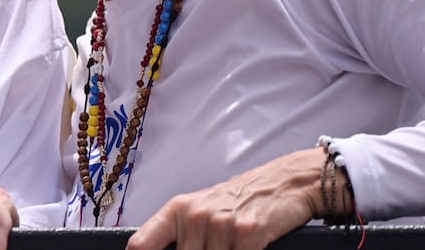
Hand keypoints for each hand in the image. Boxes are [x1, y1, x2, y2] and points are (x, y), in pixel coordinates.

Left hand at [127, 148, 325, 249]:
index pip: (140, 245)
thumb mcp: (202, 210)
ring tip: (231, 247)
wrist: (284, 182)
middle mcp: (195, 216)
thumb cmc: (240, 199)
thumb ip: (180, 235)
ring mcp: (220, 225)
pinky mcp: (247, 233)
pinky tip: (248, 248)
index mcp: (177, 210)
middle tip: (213, 249)